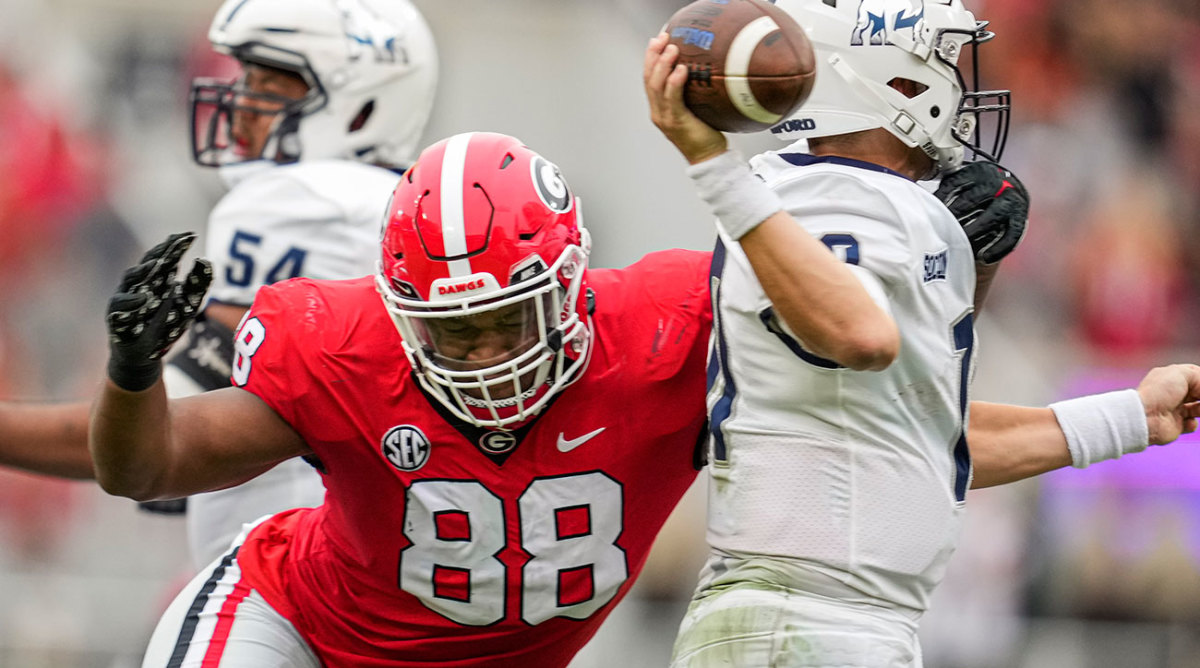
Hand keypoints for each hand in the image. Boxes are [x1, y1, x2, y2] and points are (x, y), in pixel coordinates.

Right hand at [106, 232, 211, 391]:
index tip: (190, 235)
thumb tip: (206, 260)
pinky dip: (132, 302)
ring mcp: (125, 299)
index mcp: (155, 280)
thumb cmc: (164, 327)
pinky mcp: (116, 318)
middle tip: (173, 243)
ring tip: (157, 265)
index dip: (175, 246)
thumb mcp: (187, 306)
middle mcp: (138, 285)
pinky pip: (121, 307)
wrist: (144, 357)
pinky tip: (145, 299)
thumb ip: (196, 286)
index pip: (165, 258)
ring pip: (130, 280)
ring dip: (142, 272)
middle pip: (147, 263)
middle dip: (160, 253)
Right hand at [643, 32, 726, 164]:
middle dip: (653, 55)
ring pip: (656, 87)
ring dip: (663, 65)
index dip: (651, 57)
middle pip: (648, 79)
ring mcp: (665, 118)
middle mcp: (658, 112)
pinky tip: (681, 69)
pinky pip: (672, 99)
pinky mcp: (676, 123)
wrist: (708, 158)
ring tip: (672, 49)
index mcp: (659, 108)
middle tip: (663, 38)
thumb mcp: (696, 107)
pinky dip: (675, 83)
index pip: (649, 78)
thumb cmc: (705, 133)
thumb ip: (692, 90)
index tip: (658, 39)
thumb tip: (703, 66)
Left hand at [934, 161, 1029, 264]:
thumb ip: (946, 191)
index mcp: (978, 171)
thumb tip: (918, 203)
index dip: (940, 198)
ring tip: (960, 243)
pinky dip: (998, 248)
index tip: (929, 211)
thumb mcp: (962, 184)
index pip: (955, 183)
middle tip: (941, 231)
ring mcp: (1012, 200)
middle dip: (955, 215)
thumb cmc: (977, 191)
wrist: (1009, 190)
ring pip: (993, 215)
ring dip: (975, 231)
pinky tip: (984, 258)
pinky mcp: (1021, 218)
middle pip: (974, 198)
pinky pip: (1012, 234)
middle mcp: (998, 182)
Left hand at [1137, 364, 1199, 444]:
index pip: (1193, 374)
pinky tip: (1187, 421)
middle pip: (1198, 392)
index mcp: (1171, 377)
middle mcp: (1172, 393)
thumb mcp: (1183, 374)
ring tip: (1198, 410)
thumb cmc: (1160, 392)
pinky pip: (1191, 424)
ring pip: (1198, 408)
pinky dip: (1192, 424)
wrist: (1145, 416)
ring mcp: (1174, 409)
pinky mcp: (1175, 425)